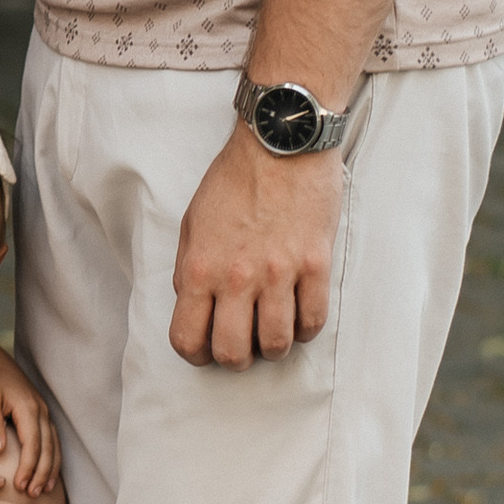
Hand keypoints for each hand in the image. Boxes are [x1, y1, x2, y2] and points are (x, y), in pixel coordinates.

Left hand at [0, 343, 58, 495]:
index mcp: (28, 408)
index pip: (33, 444)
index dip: (28, 467)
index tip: (21, 486)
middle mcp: (41, 410)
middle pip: (47, 448)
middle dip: (41, 473)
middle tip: (33, 495)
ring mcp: (44, 412)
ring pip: (54, 445)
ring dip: (50, 469)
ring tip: (44, 490)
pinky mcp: (41, 415)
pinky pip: (52, 440)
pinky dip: (52, 458)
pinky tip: (47, 474)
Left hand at [170, 134, 342, 367]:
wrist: (280, 144)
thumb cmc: (235, 179)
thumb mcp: (192, 223)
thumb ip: (189, 268)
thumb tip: (194, 305)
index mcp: (200, 267)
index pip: (188, 338)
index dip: (195, 355)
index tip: (205, 351)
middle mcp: (238, 277)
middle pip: (233, 353)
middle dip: (235, 359)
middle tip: (242, 347)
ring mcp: (280, 273)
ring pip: (277, 344)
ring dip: (273, 347)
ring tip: (272, 332)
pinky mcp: (315, 265)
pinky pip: (312, 320)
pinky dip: (305, 329)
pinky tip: (298, 317)